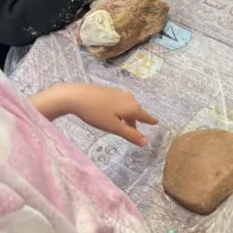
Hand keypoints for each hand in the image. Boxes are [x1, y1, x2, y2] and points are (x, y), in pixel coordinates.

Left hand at [29, 83, 157, 145]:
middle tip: (134, 132)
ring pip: (127, 107)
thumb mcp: (113, 127)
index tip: (156, 122)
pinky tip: (111, 114)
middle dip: (135, 121)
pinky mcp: (109, 91)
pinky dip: (120, 110)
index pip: (145, 116)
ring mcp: (119, 93)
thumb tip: (146, 142)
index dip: (150, 121)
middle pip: (136, 112)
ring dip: (127, 116)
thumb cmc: (96, 113)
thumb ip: (130, 134)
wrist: (76, 96)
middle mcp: (129, 98)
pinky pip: (120, 102)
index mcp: (132, 107)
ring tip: (121, 125)